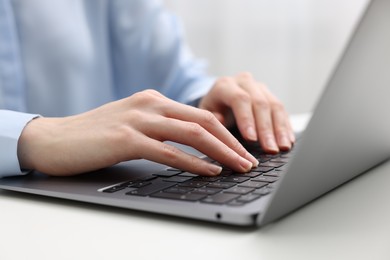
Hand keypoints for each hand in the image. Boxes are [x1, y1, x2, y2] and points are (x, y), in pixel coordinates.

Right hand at [17, 90, 257, 175]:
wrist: (54, 139)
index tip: (241, 150)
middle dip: (231, 143)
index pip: (200, 114)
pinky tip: (209, 171)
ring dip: (221, 152)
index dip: (225, 133)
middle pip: (203, 121)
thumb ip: (159, 127)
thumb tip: (190, 145)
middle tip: (249, 160)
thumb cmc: (95, 136)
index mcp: (153, 100)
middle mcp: (150, 104)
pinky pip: (169, 152)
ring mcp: (138, 119)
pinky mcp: (127, 138)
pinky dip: (194, 162)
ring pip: (192, 134)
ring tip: (239, 167)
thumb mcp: (133, 124)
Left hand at [199, 72, 294, 152]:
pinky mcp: (270, 95)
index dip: (246, 119)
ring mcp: (259, 87)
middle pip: (260, 103)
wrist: (217, 98)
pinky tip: (288, 140)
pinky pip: (281, 110)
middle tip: (270, 149)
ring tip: (283, 147)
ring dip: (280, 129)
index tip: (251, 139)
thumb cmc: (210, 109)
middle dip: (266, 129)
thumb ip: (211, 118)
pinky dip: (286, 126)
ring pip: (275, 105)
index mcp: (225, 85)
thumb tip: (220, 121)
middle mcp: (244, 82)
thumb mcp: (203, 114)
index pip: (239, 99)